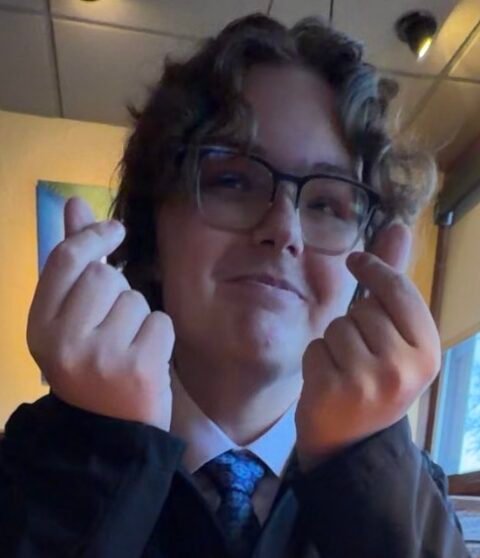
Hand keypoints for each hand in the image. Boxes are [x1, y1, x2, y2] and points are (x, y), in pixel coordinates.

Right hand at [27, 197, 174, 430]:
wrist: (109, 433)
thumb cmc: (91, 369)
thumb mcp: (71, 319)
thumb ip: (73, 261)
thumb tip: (75, 202)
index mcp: (40, 326)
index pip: (66, 259)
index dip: (92, 236)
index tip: (114, 231)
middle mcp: (64, 339)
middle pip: (104, 275)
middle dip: (118, 291)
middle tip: (113, 326)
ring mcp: (101, 355)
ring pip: (136, 299)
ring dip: (139, 317)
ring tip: (128, 348)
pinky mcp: (138, 368)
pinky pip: (161, 322)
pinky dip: (160, 336)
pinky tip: (147, 359)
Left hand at [295, 223, 440, 469]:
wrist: (352, 443)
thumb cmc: (375, 381)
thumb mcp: (395, 337)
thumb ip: (394, 283)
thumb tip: (397, 227)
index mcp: (427, 352)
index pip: (398, 290)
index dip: (374, 269)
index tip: (356, 260)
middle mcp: (404, 367)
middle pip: (363, 308)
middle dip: (354, 321)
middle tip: (360, 354)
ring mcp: (369, 381)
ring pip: (336, 326)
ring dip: (334, 342)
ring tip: (345, 369)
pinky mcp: (334, 390)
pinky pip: (315, 347)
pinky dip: (316, 359)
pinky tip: (328, 382)